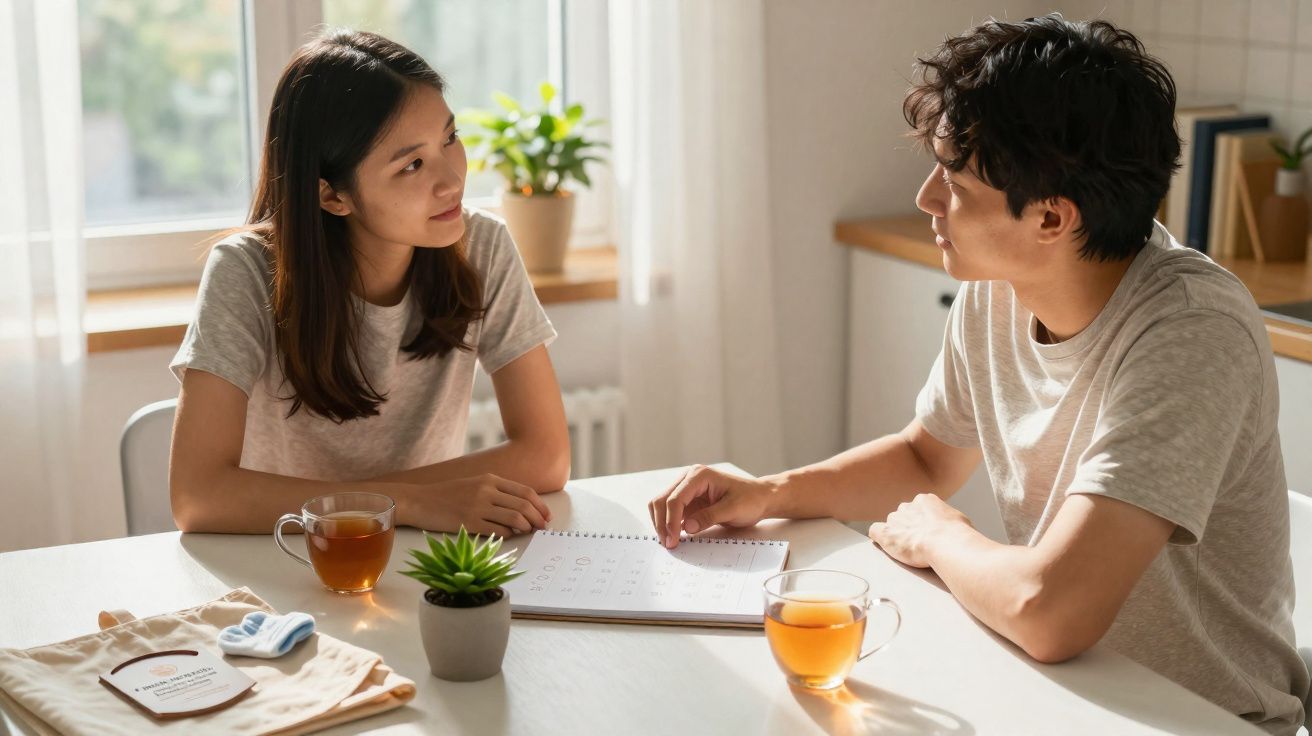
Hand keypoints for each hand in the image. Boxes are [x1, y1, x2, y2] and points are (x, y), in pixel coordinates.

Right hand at [413, 474, 552, 536]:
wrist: (419, 501)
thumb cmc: (448, 495)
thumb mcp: (475, 484)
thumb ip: (497, 492)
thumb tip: (522, 508)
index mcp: (490, 480)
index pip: (525, 492)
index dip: (540, 505)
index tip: (547, 516)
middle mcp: (486, 491)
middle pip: (524, 505)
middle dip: (538, 518)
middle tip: (543, 528)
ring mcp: (478, 507)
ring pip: (515, 518)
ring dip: (527, 527)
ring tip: (528, 532)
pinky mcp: (470, 523)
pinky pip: (498, 531)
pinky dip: (509, 534)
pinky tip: (509, 535)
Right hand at [648, 465, 777, 548]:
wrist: (760, 499)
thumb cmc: (750, 500)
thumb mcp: (733, 509)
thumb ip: (709, 517)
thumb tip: (688, 527)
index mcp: (699, 476)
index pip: (675, 498)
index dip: (671, 520)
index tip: (674, 539)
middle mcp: (688, 479)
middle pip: (662, 500)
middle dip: (662, 523)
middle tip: (669, 544)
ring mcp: (686, 489)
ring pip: (661, 505)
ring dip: (661, 524)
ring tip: (669, 542)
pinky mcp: (688, 501)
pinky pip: (670, 512)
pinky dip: (667, 524)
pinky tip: (673, 537)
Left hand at [868, 493, 971, 567]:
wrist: (945, 542)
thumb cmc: (957, 534)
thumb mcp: (958, 519)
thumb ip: (948, 519)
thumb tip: (952, 524)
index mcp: (925, 500)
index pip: (918, 508)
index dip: (922, 522)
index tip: (927, 532)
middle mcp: (908, 506)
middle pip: (904, 515)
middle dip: (909, 527)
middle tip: (918, 542)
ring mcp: (895, 519)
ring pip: (892, 525)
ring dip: (897, 535)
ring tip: (908, 549)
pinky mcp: (886, 534)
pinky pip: (875, 531)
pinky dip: (878, 538)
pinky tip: (883, 544)